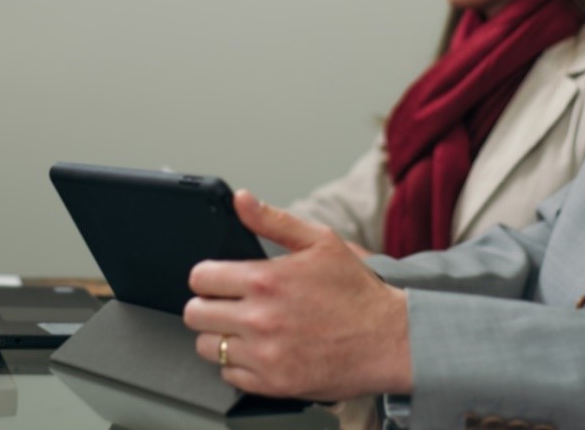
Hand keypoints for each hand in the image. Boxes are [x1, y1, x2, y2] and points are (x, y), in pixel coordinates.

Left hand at [183, 190, 411, 400]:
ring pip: (208, 347)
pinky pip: (229, 375)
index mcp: (265, 280)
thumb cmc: (357, 292)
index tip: (218, 281)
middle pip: (194, 314)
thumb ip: (273, 220)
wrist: (389, 339)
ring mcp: (264, 354)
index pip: (200, 278)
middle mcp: (259, 318)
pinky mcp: (273, 383)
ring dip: (220, 337)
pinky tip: (259, 352)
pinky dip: (239, 365)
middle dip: (208, 306)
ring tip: (243, 330)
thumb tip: (242, 200)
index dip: (207, 277)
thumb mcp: (320, 242)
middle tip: (227, 306)